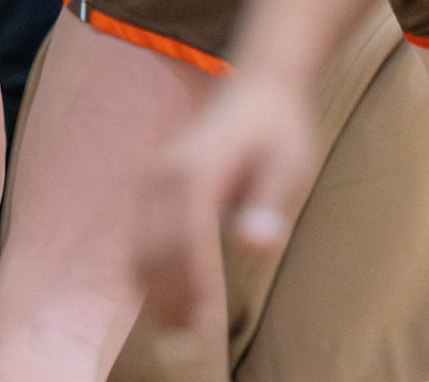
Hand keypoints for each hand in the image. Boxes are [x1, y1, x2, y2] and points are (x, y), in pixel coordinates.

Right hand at [134, 70, 316, 334]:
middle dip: (170, 300)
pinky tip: (170, 298)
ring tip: (181, 329)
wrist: (259, 87)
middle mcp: (165, 174)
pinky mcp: (152, 185)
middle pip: (155, 251)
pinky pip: (139, 237)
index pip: (186, 242)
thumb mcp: (288, 164)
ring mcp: (154, 178)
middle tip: (192, 340)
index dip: (193, 288)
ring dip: (156, 292)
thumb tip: (257, 246)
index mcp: (196, 171)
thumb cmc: (279, 131)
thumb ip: (268, 205)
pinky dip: (148, 272)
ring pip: (140, 248)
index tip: (207, 326)